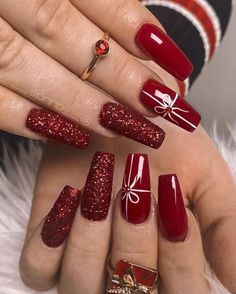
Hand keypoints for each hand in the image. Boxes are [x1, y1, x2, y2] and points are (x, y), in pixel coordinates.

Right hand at [0, 0, 199, 147]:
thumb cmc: (28, 3)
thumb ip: (101, 12)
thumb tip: (154, 52)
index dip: (132, 26)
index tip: (174, 67)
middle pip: (60, 30)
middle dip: (117, 75)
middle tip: (162, 107)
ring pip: (22, 63)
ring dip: (79, 102)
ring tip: (124, 126)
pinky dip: (26, 118)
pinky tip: (68, 134)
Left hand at [19, 117, 235, 293]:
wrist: (125, 114)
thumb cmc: (166, 145)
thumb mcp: (206, 178)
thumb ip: (226, 228)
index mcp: (170, 269)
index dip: (180, 257)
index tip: (171, 197)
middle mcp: (126, 276)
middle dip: (135, 245)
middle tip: (137, 189)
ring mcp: (81, 264)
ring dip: (92, 242)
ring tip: (100, 192)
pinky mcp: (46, 241)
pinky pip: (37, 270)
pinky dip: (51, 241)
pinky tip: (71, 196)